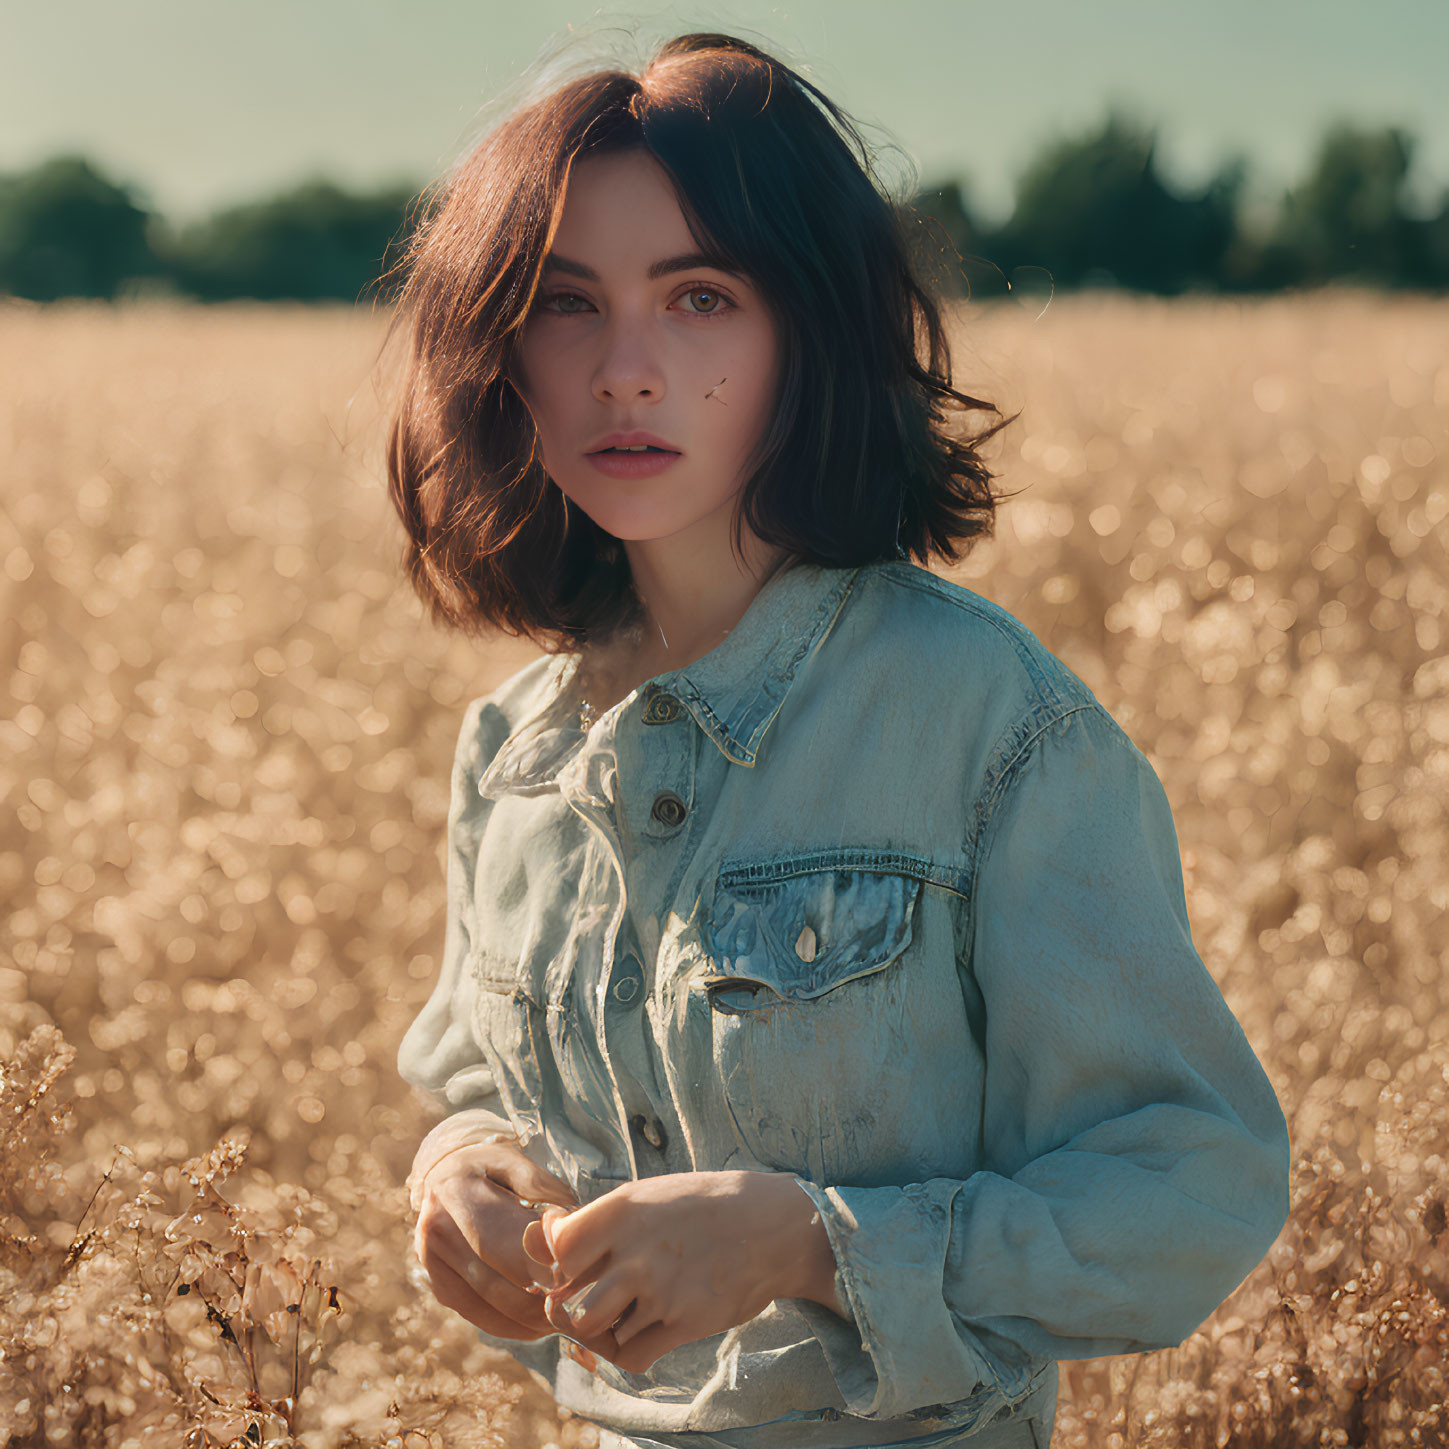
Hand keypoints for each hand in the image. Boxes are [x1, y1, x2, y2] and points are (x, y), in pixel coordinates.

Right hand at [412, 1137, 578, 1341]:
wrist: (441, 1177)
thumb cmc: (488, 1167)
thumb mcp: (512, 1159)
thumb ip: (538, 1184)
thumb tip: (565, 1219)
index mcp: (456, 1194)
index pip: (501, 1241)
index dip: (538, 1264)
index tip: (576, 1275)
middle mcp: (437, 1234)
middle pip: (496, 1282)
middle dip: (542, 1299)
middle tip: (582, 1304)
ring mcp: (434, 1267)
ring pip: (489, 1307)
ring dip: (531, 1320)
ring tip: (569, 1317)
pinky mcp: (441, 1288)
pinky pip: (480, 1317)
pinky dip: (514, 1326)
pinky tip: (542, 1325)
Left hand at [519, 1169, 838, 1374]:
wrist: (771, 1225)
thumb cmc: (702, 1206)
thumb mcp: (647, 1195)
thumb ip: (597, 1220)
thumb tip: (543, 1235)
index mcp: (621, 1210)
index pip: (555, 1249)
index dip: (554, 1264)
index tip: (571, 1266)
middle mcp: (633, 1252)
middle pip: (568, 1300)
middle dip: (570, 1307)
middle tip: (588, 1299)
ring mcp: (657, 1290)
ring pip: (595, 1331)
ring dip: (600, 1329)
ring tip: (620, 1314)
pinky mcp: (681, 1323)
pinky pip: (630, 1356)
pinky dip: (628, 1351)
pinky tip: (642, 1332)